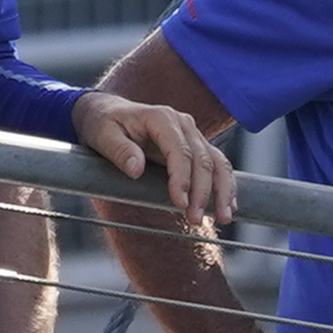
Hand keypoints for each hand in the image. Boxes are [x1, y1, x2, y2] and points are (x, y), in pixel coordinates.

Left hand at [71, 89, 235, 224]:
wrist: (108, 112)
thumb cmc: (103, 123)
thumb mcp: (102, 135)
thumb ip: (119, 150)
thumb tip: (136, 169)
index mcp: (161, 118)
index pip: (180, 151)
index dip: (183, 179)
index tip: (180, 203)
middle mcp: (182, 124)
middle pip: (202, 159)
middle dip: (203, 192)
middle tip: (195, 219)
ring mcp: (191, 134)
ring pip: (217, 162)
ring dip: (223, 190)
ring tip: (224, 217)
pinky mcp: (194, 146)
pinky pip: (217, 164)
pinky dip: (225, 184)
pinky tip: (230, 205)